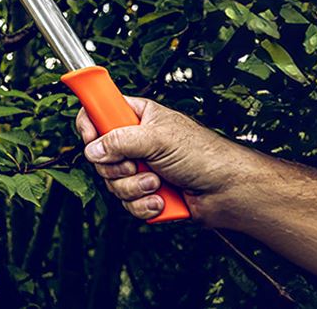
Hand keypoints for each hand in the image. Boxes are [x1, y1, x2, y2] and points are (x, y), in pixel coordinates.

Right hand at [76, 96, 261, 224]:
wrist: (228, 190)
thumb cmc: (203, 154)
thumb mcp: (157, 138)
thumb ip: (120, 141)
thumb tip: (92, 151)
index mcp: (136, 116)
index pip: (98, 112)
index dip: (89, 125)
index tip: (90, 138)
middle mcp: (134, 142)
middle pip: (99, 155)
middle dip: (117, 167)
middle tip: (136, 164)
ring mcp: (138, 168)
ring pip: (112, 183)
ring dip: (134, 187)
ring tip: (158, 183)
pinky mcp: (145, 193)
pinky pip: (126, 204)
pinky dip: (143, 205)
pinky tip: (162, 200)